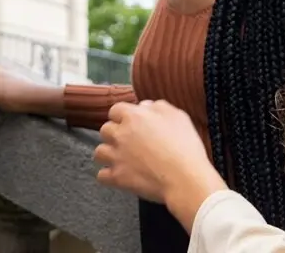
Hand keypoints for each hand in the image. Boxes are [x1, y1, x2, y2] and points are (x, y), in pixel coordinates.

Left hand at [95, 100, 225, 212]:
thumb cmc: (185, 147)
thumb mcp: (178, 116)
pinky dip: (108, 176)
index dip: (123, 117)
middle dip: (114, 135)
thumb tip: (144, 106)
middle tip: (128, 142)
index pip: (115, 110)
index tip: (130, 124)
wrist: (185, 179)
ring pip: (99, 152)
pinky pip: (101, 175)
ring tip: (120, 158)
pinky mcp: (117, 177)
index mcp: (134, 116)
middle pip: (105, 130)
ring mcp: (116, 156)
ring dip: (108, 154)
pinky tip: (119, 175)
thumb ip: (158, 106)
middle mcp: (120, 134)